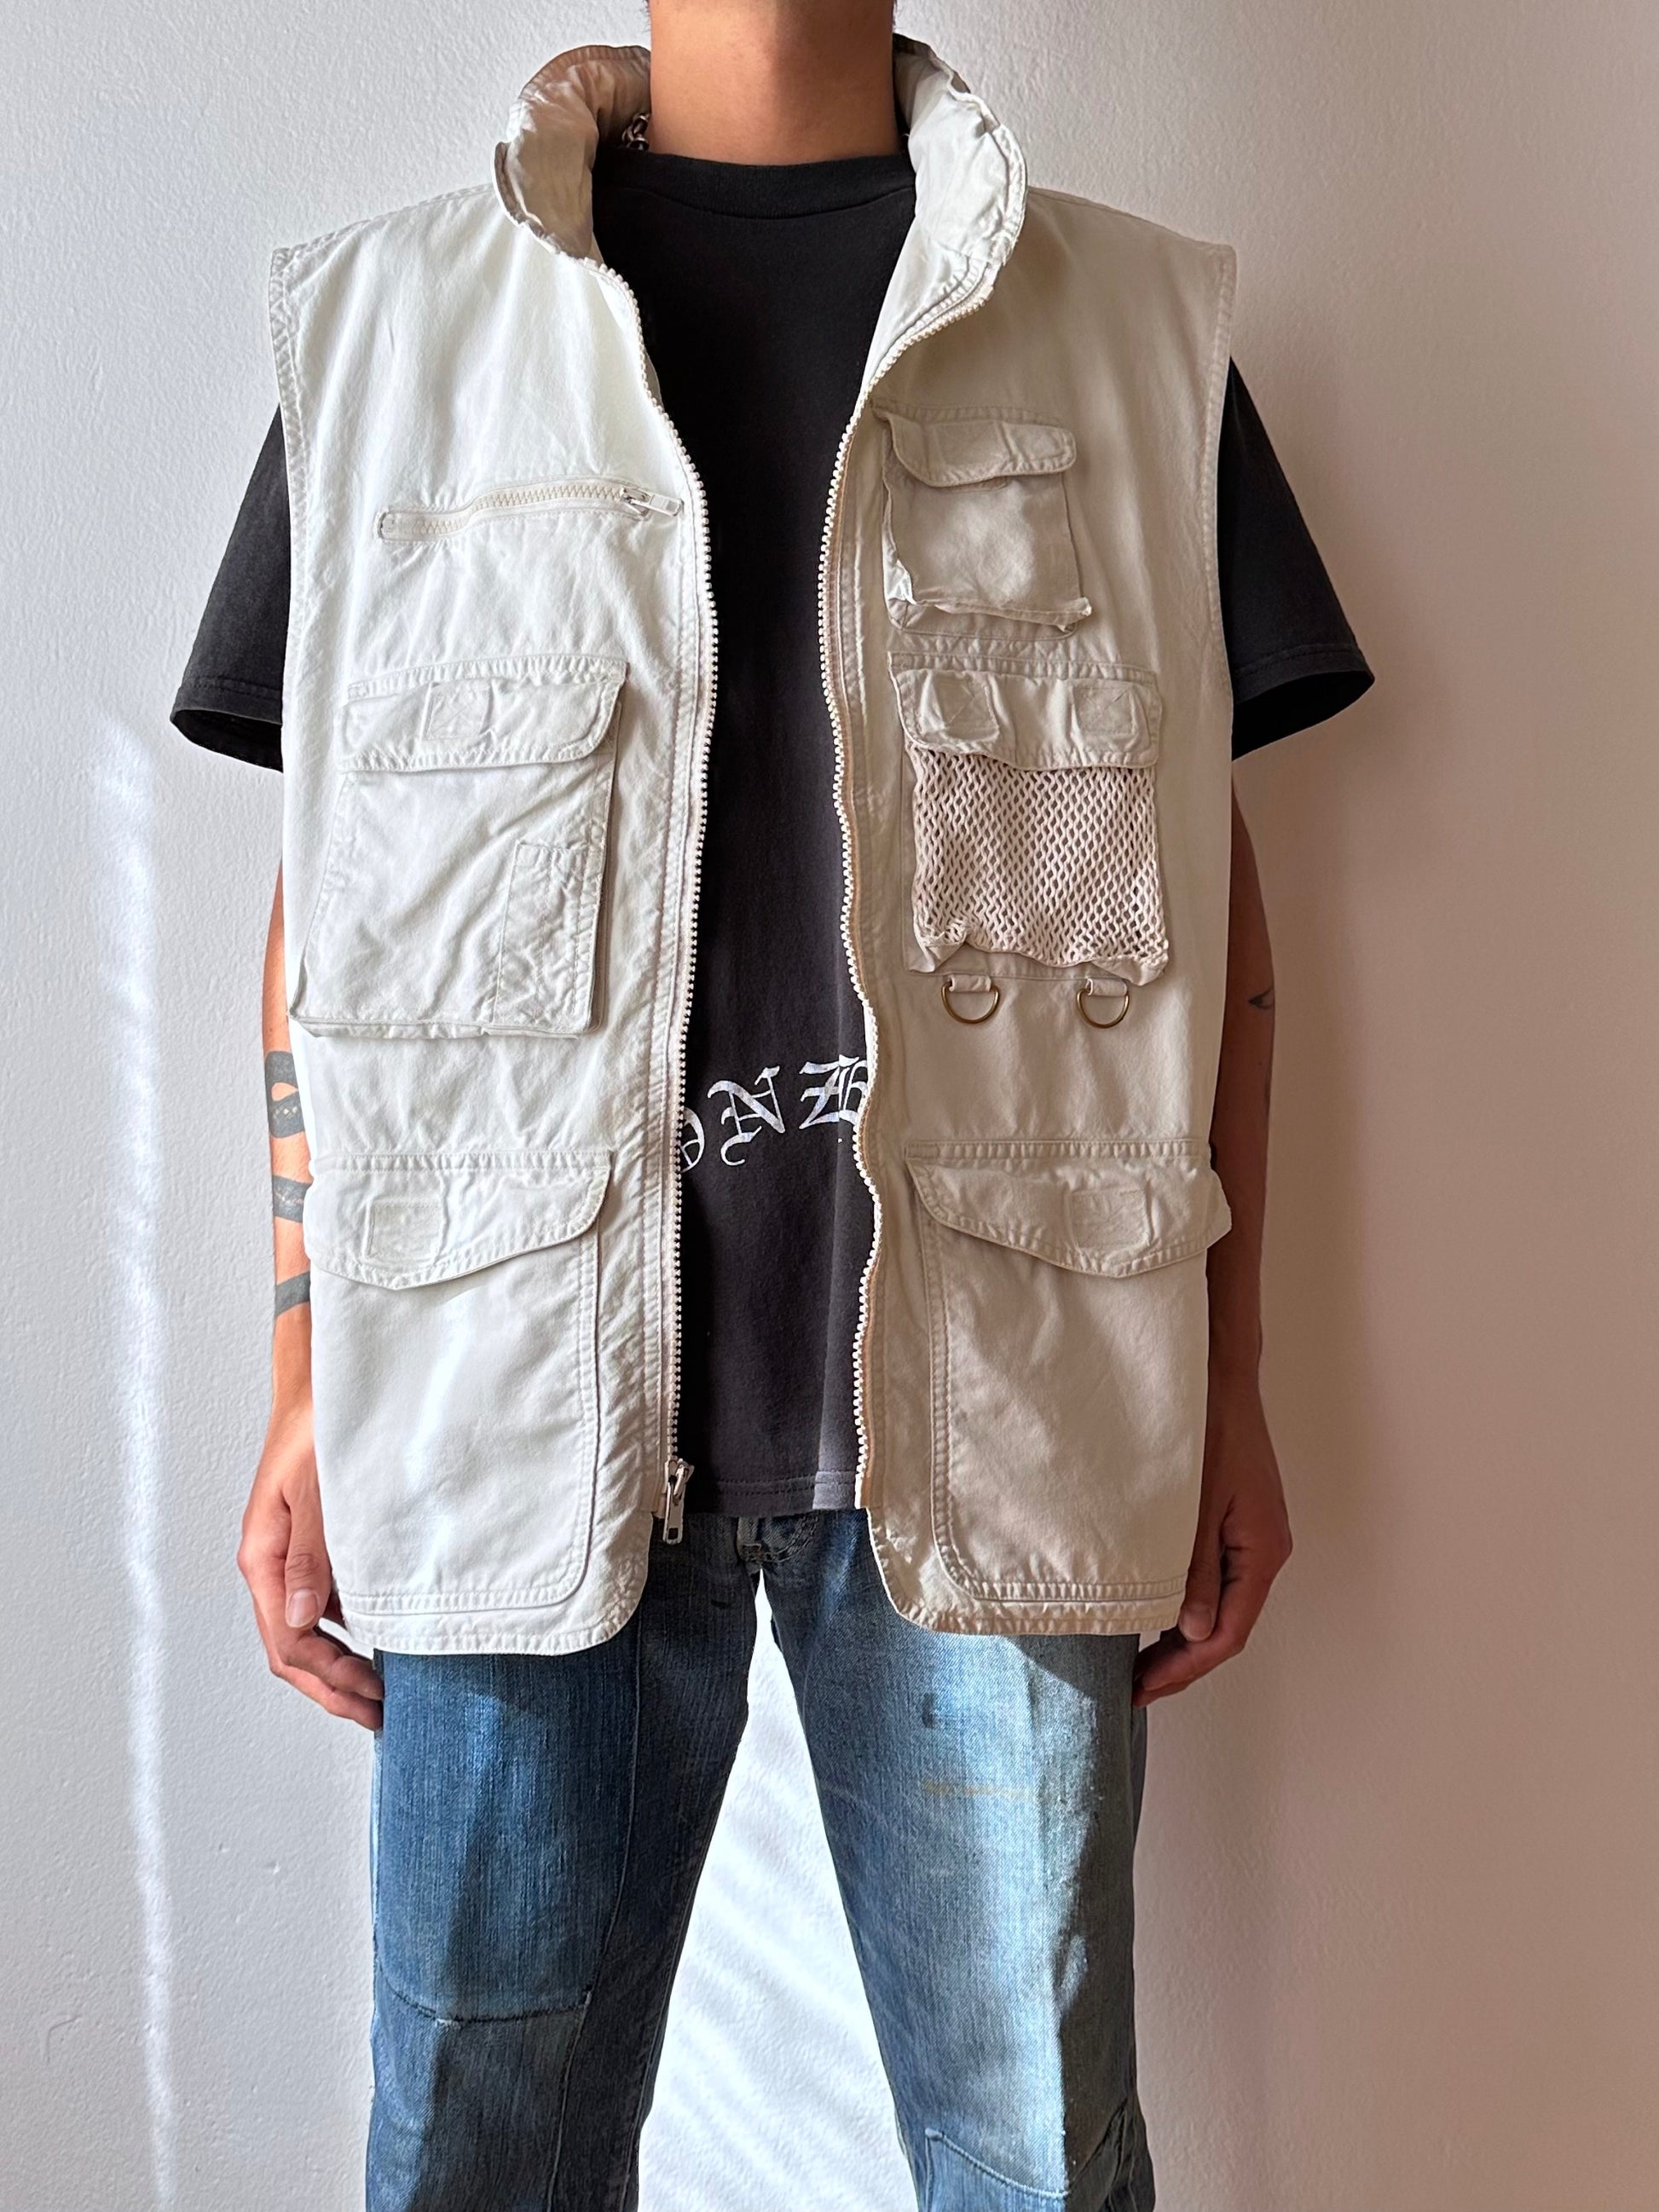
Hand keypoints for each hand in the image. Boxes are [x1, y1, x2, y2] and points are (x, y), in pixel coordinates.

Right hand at [238, 1342, 383, 1729]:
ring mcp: (294, 1558)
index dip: (330, 1680)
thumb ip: (311, 1551)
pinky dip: (351, 1632)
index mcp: (264, 1557)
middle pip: (296, 1649)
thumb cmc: (320, 1426)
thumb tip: (308, 1617)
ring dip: (343, 1665)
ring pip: (311, 1631)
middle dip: (336, 1688)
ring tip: (385, 1691)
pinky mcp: (317, 1547)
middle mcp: (274, 1565)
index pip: (290, 1643)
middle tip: (382, 1716)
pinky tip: (382, 1640)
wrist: (326, 1384)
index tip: (372, 1702)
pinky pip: (329, 1604)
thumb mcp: (317, 1487)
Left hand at [1133, 1364, 1291, 1706]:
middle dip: (1181, 1662)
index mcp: (1262, 1552)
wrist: (1220, 1378)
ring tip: (1137, 1661)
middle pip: (1226, 1626)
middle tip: (1132, 1688)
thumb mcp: (1194, 1505)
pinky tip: (1154, 1614)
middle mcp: (1263, 1551)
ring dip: (1181, 1636)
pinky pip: (1215, 1579)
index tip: (1143, 1689)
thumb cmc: (1209, 1431)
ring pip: (1220, 1606)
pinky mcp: (1236, 1524)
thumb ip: (1194, 1569)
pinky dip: (1185, 1604)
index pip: (1227, 1633)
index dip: (1185, 1668)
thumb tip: (1190, 1629)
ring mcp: (1251, 1538)